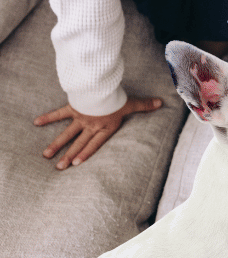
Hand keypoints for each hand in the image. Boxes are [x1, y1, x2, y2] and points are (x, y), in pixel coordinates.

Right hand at [35, 96, 162, 169]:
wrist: (101, 89)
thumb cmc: (117, 98)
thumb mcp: (132, 103)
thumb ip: (145, 105)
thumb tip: (161, 103)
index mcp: (105, 127)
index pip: (95, 144)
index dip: (86, 154)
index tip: (76, 164)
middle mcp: (91, 125)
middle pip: (79, 143)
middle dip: (68, 156)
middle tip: (59, 168)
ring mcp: (80, 118)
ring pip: (66, 134)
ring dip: (56, 144)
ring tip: (46, 155)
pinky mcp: (72, 107)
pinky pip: (58, 114)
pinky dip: (48, 117)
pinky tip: (36, 122)